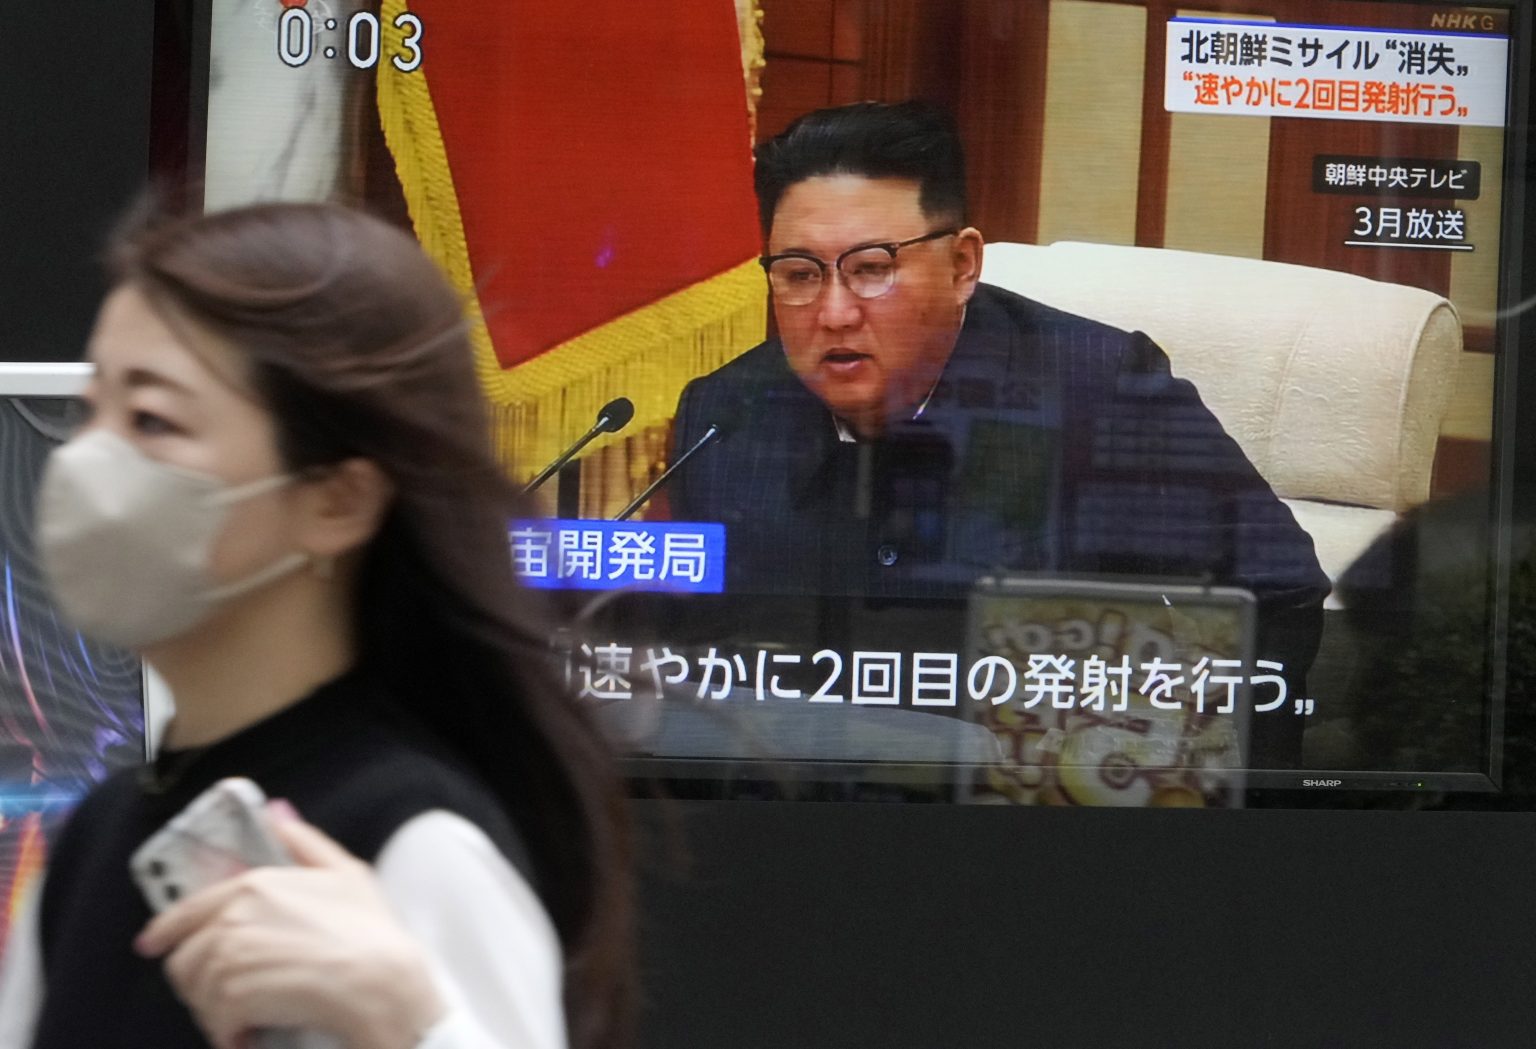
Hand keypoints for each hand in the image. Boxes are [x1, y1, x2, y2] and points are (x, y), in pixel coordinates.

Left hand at [135, 802, 445, 1048]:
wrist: (379, 980)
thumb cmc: (369, 929)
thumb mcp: (346, 872)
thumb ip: (306, 842)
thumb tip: (280, 814)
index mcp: (253, 885)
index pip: (188, 910)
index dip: (166, 930)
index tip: (152, 944)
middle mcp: (231, 918)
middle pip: (184, 958)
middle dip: (202, 980)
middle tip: (232, 995)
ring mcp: (228, 958)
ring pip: (196, 993)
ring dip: (216, 1009)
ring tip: (247, 1015)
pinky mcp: (232, 997)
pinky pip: (213, 1021)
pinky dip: (229, 1033)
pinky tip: (251, 1033)